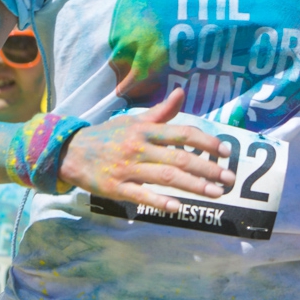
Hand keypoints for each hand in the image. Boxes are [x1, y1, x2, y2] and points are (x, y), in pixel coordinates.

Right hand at [57, 88, 234, 210]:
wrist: (70, 152)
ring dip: (194, 186)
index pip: (182, 133)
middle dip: (208, 169)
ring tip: (216, 194)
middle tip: (229, 178)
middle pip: (180, 157)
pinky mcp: (116, 187)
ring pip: (166, 177)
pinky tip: (178, 207)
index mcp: (145, 130)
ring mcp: (128, 168)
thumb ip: (161, 112)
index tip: (224, 151)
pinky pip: (141, 195)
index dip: (206, 142)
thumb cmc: (107, 136)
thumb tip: (182, 92)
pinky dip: (160, 201)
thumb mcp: (133, 121)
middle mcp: (139, 147)